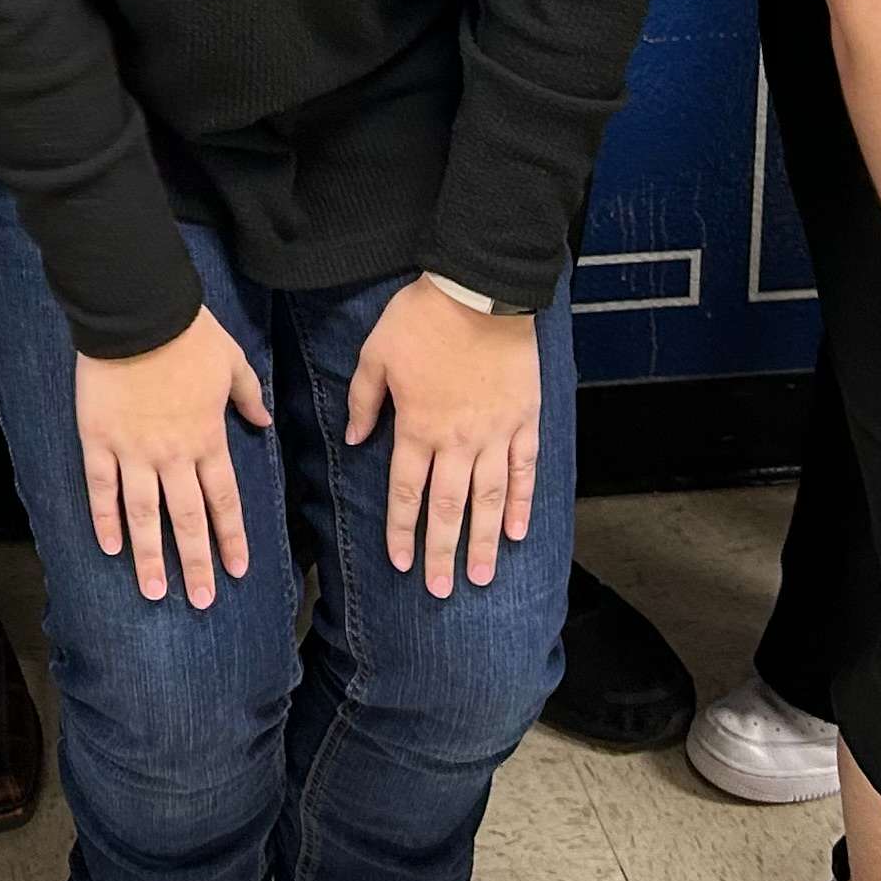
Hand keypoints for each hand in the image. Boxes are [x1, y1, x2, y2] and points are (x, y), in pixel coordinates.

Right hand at [73, 307, 269, 608]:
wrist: (137, 312)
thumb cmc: (187, 332)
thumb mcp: (232, 361)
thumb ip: (247, 396)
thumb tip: (263, 421)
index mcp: (207, 437)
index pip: (223, 499)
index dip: (231, 537)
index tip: (237, 569)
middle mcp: (173, 453)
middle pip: (188, 518)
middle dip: (196, 562)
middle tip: (201, 600)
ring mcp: (133, 450)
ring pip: (144, 514)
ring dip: (150, 556)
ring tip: (155, 591)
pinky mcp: (99, 439)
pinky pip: (101, 487)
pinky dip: (105, 518)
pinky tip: (109, 547)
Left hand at [347, 285, 539, 595]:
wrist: (478, 290)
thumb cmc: (421, 319)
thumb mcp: (375, 354)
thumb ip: (363, 400)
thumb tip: (356, 437)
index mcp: (417, 427)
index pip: (405, 492)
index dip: (401, 530)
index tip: (401, 562)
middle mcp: (457, 440)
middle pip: (448, 507)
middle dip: (443, 552)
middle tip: (443, 589)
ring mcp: (495, 433)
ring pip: (489, 499)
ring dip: (483, 540)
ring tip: (481, 576)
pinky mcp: (524, 420)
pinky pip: (524, 470)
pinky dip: (522, 503)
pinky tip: (517, 531)